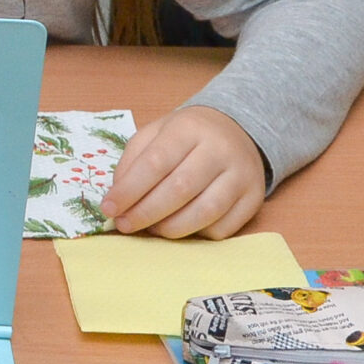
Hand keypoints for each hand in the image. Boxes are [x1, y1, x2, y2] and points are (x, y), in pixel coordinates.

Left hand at [101, 104, 265, 238]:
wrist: (236, 130)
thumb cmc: (186, 136)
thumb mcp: (155, 134)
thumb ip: (132, 161)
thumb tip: (117, 197)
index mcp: (189, 128)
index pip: (155, 163)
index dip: (129, 190)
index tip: (109, 209)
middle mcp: (219, 150)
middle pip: (180, 189)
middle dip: (146, 213)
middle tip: (125, 225)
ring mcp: (241, 175)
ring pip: (205, 212)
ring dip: (171, 228)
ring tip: (151, 229)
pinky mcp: (254, 198)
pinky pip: (224, 228)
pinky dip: (198, 234)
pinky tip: (182, 227)